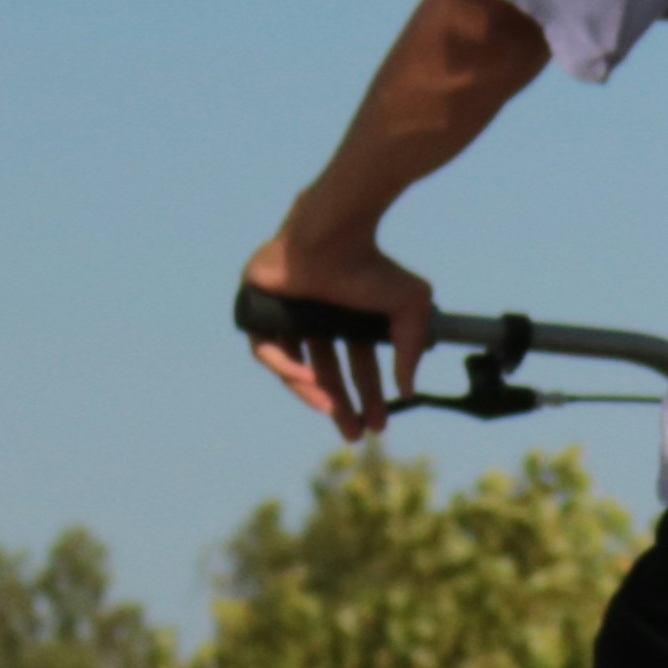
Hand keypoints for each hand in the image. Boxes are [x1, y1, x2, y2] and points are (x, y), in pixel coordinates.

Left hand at [241, 223, 435, 441]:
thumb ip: (409, 352)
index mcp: (346, 318)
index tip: (378, 423)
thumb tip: (408, 393)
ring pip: (295, 367)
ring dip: (313, 392)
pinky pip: (266, 350)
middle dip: (341, 404)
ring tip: (332, 409)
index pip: (355, 365)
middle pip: (325, 372)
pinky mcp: (258, 310)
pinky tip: (308, 380)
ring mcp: (285, 316)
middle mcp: (315, 319)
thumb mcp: (408, 311)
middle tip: (355, 433)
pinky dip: (285, 368)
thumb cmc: (373, 265)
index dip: (367, 395)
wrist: (334, 234)